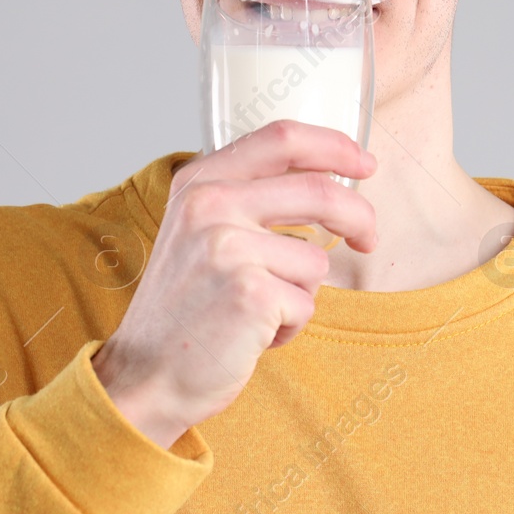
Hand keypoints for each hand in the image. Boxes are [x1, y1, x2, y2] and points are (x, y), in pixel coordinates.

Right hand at [91, 120, 377, 448]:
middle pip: (319, 190)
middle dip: (358, 216)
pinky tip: (252, 335)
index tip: (364, 162)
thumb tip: (325, 180)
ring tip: (257, 312)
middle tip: (367, 238)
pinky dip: (291, 326)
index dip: (334, 146)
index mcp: (199, 181)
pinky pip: (307, 303)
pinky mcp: (252, 292)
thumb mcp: (198, 232)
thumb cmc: (182, 310)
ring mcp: (230, 247)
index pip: (281, 138)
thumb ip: (245, 198)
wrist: (145, 376)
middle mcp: (210, 205)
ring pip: (316, 259)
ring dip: (301, 293)